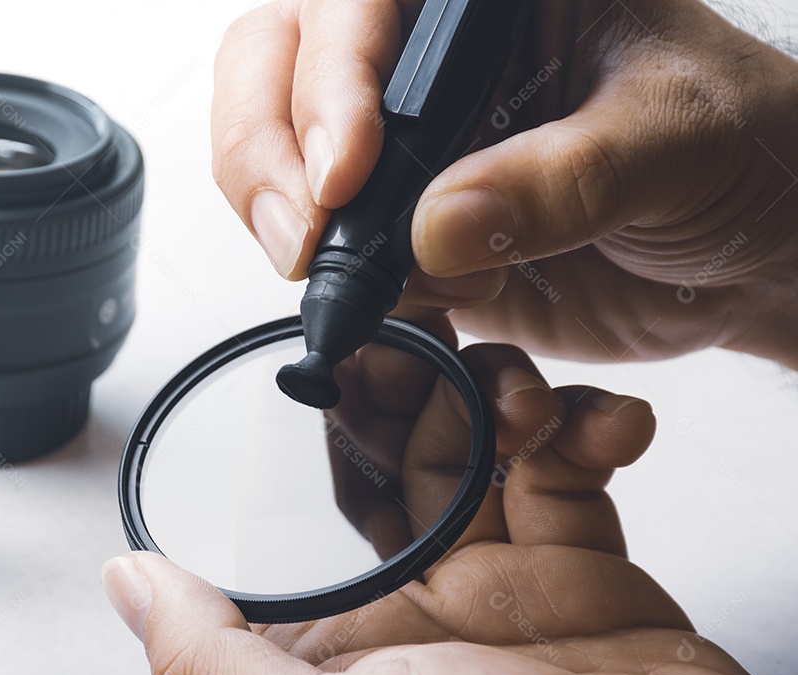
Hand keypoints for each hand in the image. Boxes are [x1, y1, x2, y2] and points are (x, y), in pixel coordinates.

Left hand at [103, 348, 786, 674]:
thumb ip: (213, 662)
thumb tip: (127, 587)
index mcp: (336, 648)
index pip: (302, 512)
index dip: (314, 425)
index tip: (331, 353)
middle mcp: (411, 615)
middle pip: (398, 460)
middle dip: (417, 388)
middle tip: (432, 330)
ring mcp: (500, 594)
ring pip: (484, 451)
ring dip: (504, 399)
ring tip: (522, 392)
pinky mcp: (585, 582)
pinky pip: (574, 479)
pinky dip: (592, 433)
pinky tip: (606, 421)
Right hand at [211, 0, 797, 366]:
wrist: (748, 250)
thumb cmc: (736, 151)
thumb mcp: (673, 140)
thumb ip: (563, 179)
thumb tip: (436, 229)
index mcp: (485, 2)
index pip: (360, 5)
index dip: (331, 81)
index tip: (347, 173)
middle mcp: (427, 64)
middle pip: (275, 67)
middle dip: (266, 152)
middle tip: (307, 237)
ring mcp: (406, 149)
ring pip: (279, 159)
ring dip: (286, 222)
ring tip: (338, 276)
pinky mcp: (404, 232)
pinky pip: (328, 250)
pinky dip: (330, 284)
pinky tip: (385, 304)